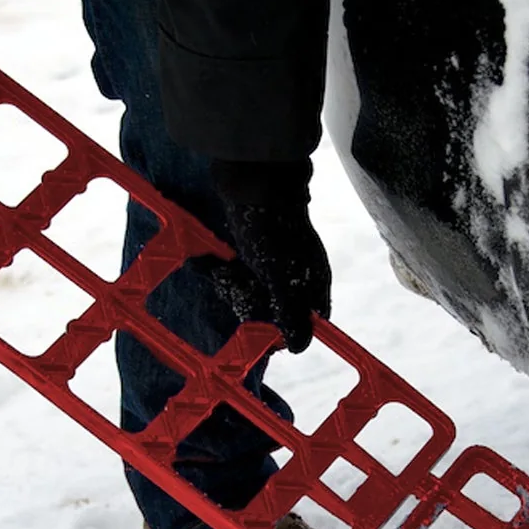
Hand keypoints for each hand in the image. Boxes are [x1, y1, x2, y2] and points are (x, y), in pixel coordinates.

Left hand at [210, 158, 330, 352]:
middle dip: (249, 304)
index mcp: (313, 283)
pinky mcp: (255, 253)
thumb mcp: (278, 276)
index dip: (281, 332)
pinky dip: (227, 273)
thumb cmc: (270, 229)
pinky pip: (241, 277)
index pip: (305, 324)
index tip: (258, 331)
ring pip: (254, 295)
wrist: (252, 181)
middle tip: (236, 285)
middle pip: (274, 312)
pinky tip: (215, 265)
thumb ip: (289, 313)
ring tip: (224, 272)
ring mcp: (276, 264)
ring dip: (234, 288)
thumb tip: (300, 347)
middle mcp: (298, 277)